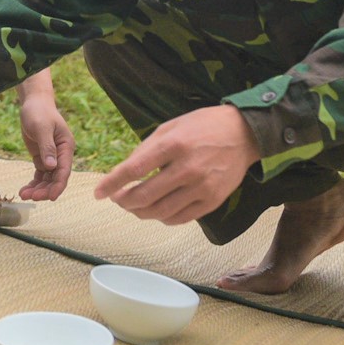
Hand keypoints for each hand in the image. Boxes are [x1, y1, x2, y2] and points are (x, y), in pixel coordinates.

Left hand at [16, 79, 73, 200]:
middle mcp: (61, 155)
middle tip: (31, 197)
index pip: (64, 170)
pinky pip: (40, 174)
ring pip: (47, 178)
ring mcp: (52, 157)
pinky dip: (33, 182)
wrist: (33, 103)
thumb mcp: (42, 128)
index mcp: (66, 147)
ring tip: (23, 195)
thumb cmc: (39, 112)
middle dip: (45, 189)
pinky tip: (24, 190)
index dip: (58, 185)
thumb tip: (52, 167)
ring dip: (37, 188)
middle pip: (56, 178)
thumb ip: (47, 147)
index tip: (50, 197)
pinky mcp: (42, 157)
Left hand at [92, 105, 259, 224]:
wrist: (245, 134)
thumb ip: (147, 149)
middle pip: (145, 195)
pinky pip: (180, 218)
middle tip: (116, 199)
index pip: (134, 169)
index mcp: (174, 144)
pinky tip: (155, 210)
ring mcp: (202, 187)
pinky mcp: (213, 201)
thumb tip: (125, 172)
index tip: (98, 193)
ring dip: (140, 212)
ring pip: (161, 212)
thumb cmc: (203, 126)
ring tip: (132, 206)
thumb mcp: (171, 126)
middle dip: (124, 201)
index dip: (112, 183)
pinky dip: (162, 218)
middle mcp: (188, 168)